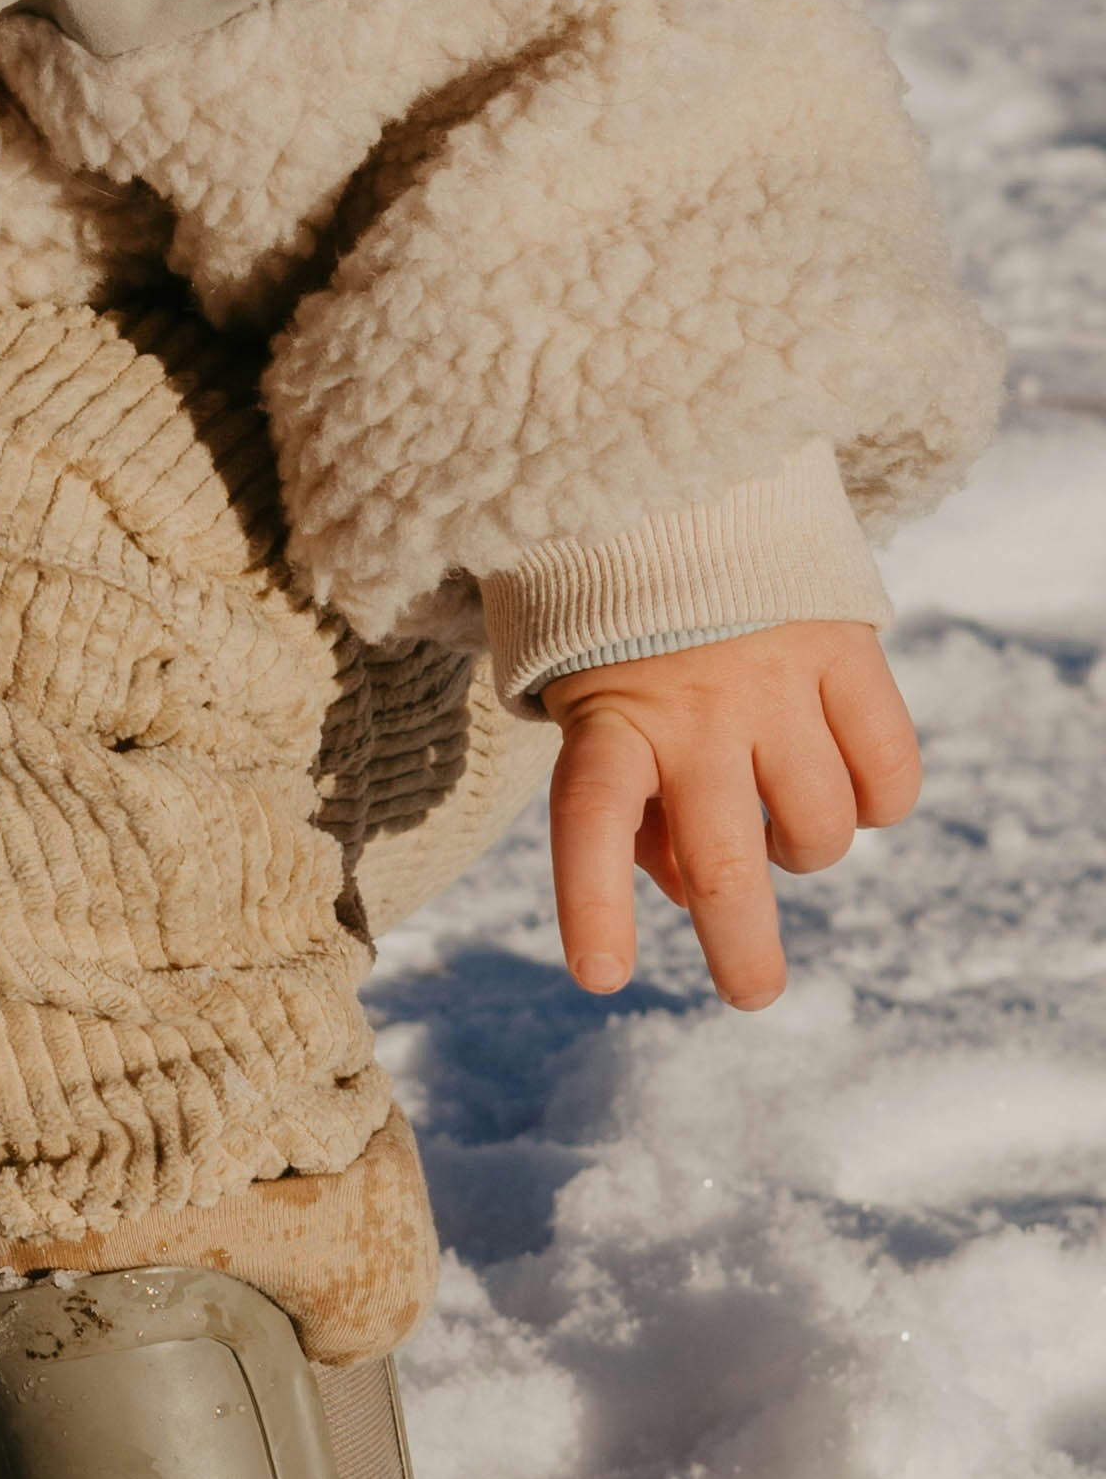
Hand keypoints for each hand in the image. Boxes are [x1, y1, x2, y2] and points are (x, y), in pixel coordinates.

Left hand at [542, 620, 920, 1007]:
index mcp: (609, 715)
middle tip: (752, 994)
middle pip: (722, 862)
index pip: (587, 818)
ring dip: (804, 853)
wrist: (682, 485)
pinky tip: (847, 783)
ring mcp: (777, 680)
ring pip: (820, 829)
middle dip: (741, 949)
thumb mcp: (593, 705)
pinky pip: (891, 773)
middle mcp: (695, 707)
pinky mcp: (847, 650)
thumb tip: (690, 894)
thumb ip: (631, 806)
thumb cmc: (627, 630)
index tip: (601, 978)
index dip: (595, 904)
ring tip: (777, 819)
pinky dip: (879, 805)